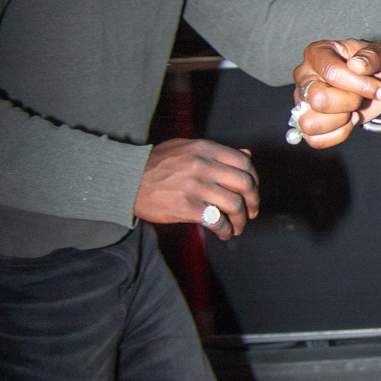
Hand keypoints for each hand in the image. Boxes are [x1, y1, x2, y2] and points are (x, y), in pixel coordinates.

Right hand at [135, 140, 259, 240]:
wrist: (127, 179)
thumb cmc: (157, 164)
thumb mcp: (187, 148)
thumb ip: (217, 152)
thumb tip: (247, 155)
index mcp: (205, 149)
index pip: (243, 163)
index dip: (254, 179)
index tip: (252, 190)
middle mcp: (203, 166)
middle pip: (244, 184)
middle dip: (253, 201)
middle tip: (251, 211)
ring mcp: (195, 187)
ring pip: (234, 204)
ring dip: (241, 220)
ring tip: (238, 226)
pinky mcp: (187, 207)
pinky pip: (216, 220)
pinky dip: (225, 230)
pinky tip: (224, 233)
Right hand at [293, 41, 380, 147]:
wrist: (379, 83)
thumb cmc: (376, 66)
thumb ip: (371, 57)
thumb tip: (356, 65)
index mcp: (318, 53)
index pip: (331, 73)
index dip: (358, 85)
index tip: (380, 90)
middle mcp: (305, 76)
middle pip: (317, 99)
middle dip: (348, 103)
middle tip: (361, 97)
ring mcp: (303, 101)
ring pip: (309, 123)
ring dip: (340, 121)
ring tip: (352, 109)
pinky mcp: (309, 122)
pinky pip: (314, 140)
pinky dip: (337, 135)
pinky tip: (348, 122)